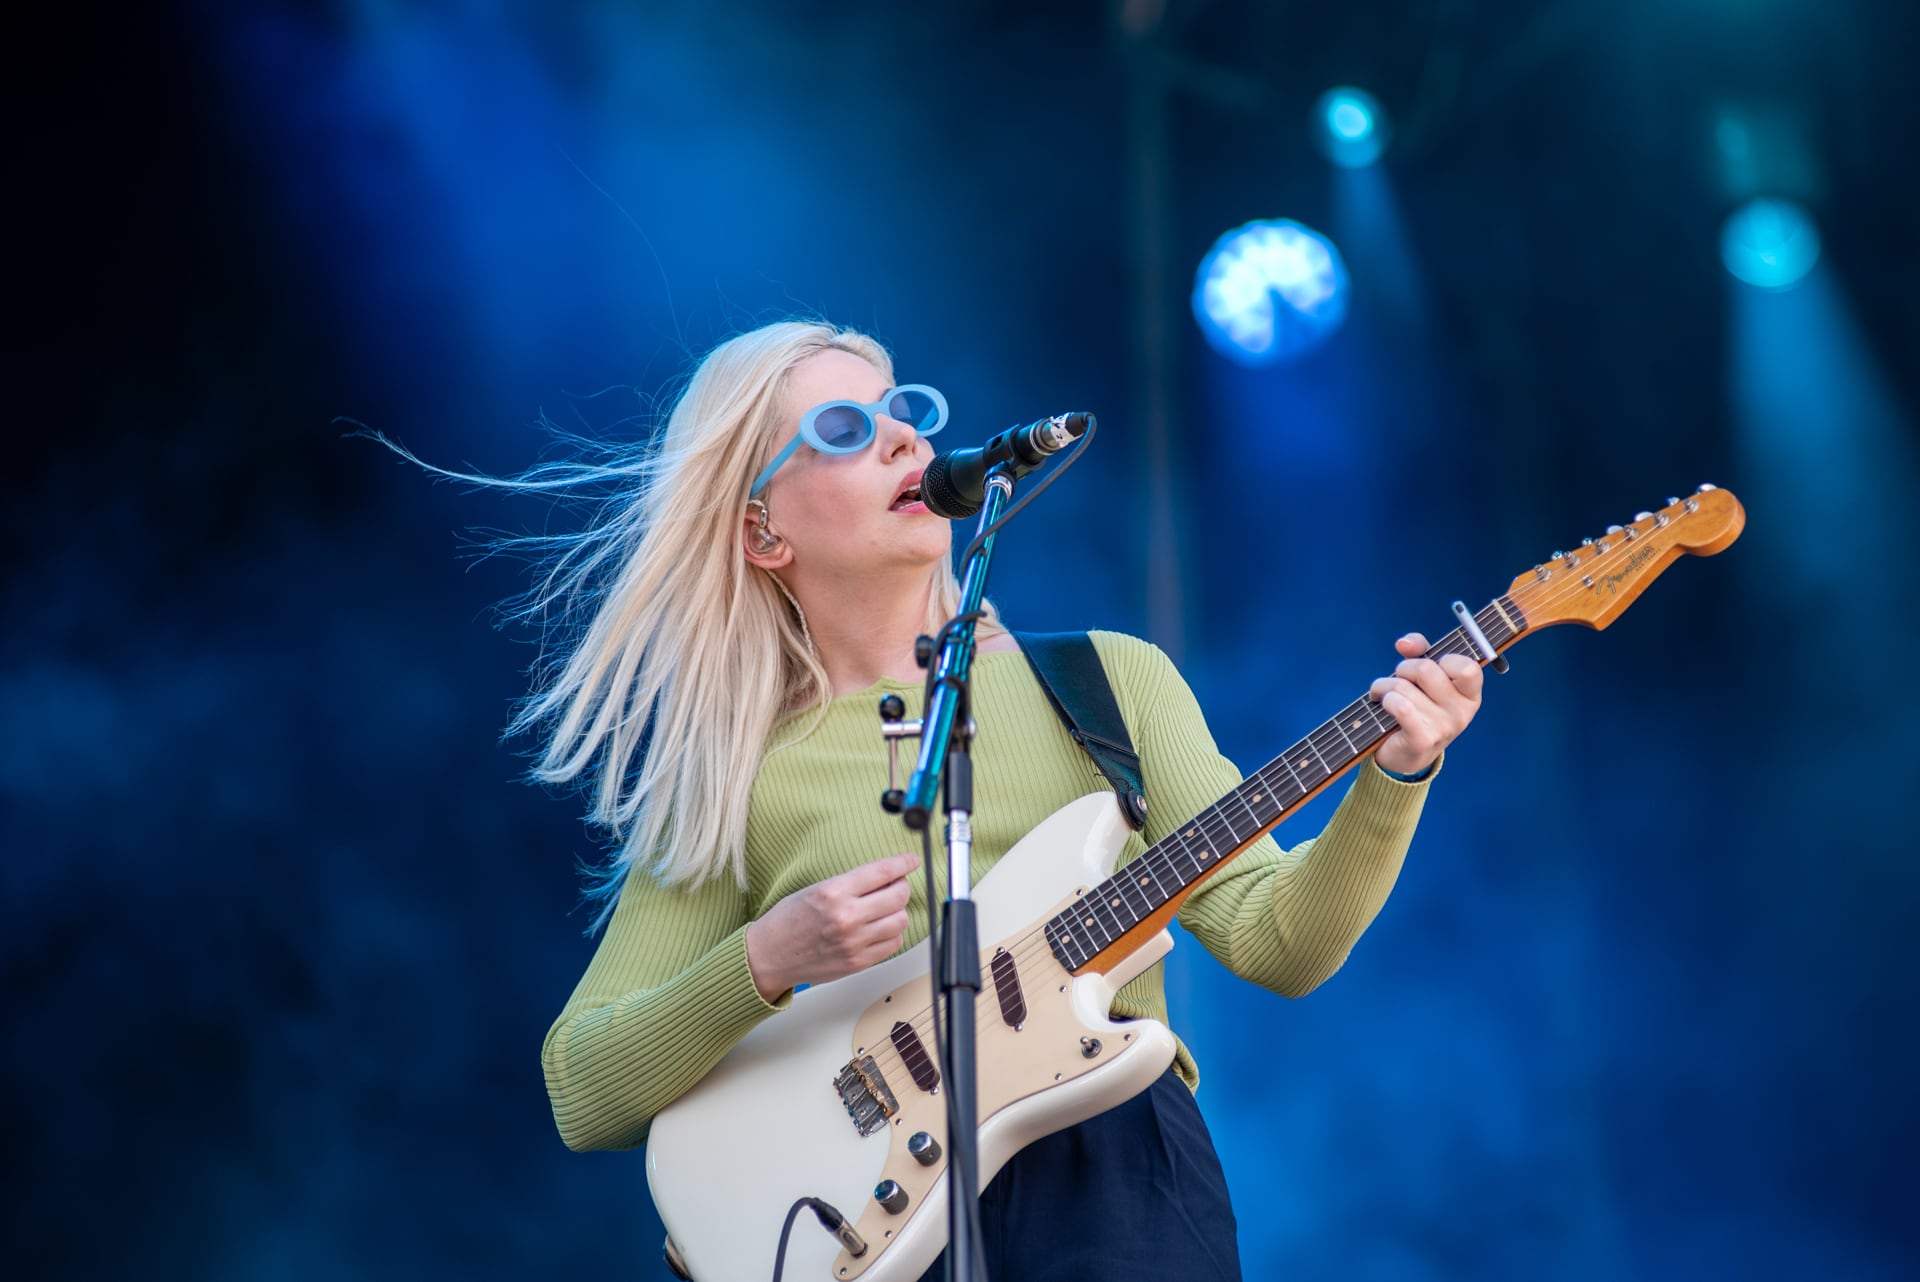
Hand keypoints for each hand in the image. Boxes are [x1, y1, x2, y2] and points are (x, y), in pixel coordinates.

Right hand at [744, 852, 919, 1001]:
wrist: (769, 956)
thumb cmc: (787, 922)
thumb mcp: (815, 889)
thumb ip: (850, 884)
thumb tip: (884, 877)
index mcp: (833, 892)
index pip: (882, 872)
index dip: (903, 863)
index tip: (911, 860)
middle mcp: (846, 917)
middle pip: (898, 896)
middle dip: (901, 887)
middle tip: (895, 886)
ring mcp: (855, 942)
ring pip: (900, 920)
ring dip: (898, 911)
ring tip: (885, 909)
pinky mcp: (858, 962)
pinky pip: (893, 944)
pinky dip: (892, 933)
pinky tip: (879, 929)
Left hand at [1369, 633, 1483, 776]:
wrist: (1404, 754)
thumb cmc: (1416, 707)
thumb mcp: (1423, 676)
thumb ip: (1420, 650)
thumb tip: (1405, 643)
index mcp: (1469, 695)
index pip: (1467, 667)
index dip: (1443, 659)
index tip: (1431, 665)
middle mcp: (1462, 713)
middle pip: (1425, 669)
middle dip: (1403, 669)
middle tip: (1398, 680)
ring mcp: (1444, 728)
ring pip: (1403, 687)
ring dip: (1385, 686)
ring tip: (1385, 696)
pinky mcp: (1422, 740)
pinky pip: (1399, 705)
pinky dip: (1384, 699)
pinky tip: (1382, 704)